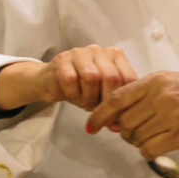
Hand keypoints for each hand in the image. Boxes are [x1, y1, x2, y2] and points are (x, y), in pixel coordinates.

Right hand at [0, 45, 136, 112]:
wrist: (50, 81)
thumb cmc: (82, 87)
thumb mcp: (102, 94)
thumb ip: (114, 105)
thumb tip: (118, 127)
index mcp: (116, 55)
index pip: (128, 78)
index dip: (123, 100)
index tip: (115, 114)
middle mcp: (100, 50)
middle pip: (111, 77)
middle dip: (105, 101)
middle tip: (98, 112)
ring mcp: (80, 52)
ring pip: (91, 77)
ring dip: (88, 97)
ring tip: (86, 104)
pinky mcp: (61, 60)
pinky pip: (70, 79)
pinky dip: (73, 93)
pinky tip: (72, 96)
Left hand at [86, 70, 178, 157]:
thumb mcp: (171, 80)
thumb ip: (145, 94)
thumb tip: (119, 115)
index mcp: (156, 81)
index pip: (117, 99)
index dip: (100, 114)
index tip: (92, 125)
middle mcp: (160, 98)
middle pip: (125, 122)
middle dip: (124, 130)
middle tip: (133, 130)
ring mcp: (170, 117)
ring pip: (136, 137)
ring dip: (137, 140)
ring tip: (151, 134)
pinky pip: (149, 149)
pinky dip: (148, 150)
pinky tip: (157, 143)